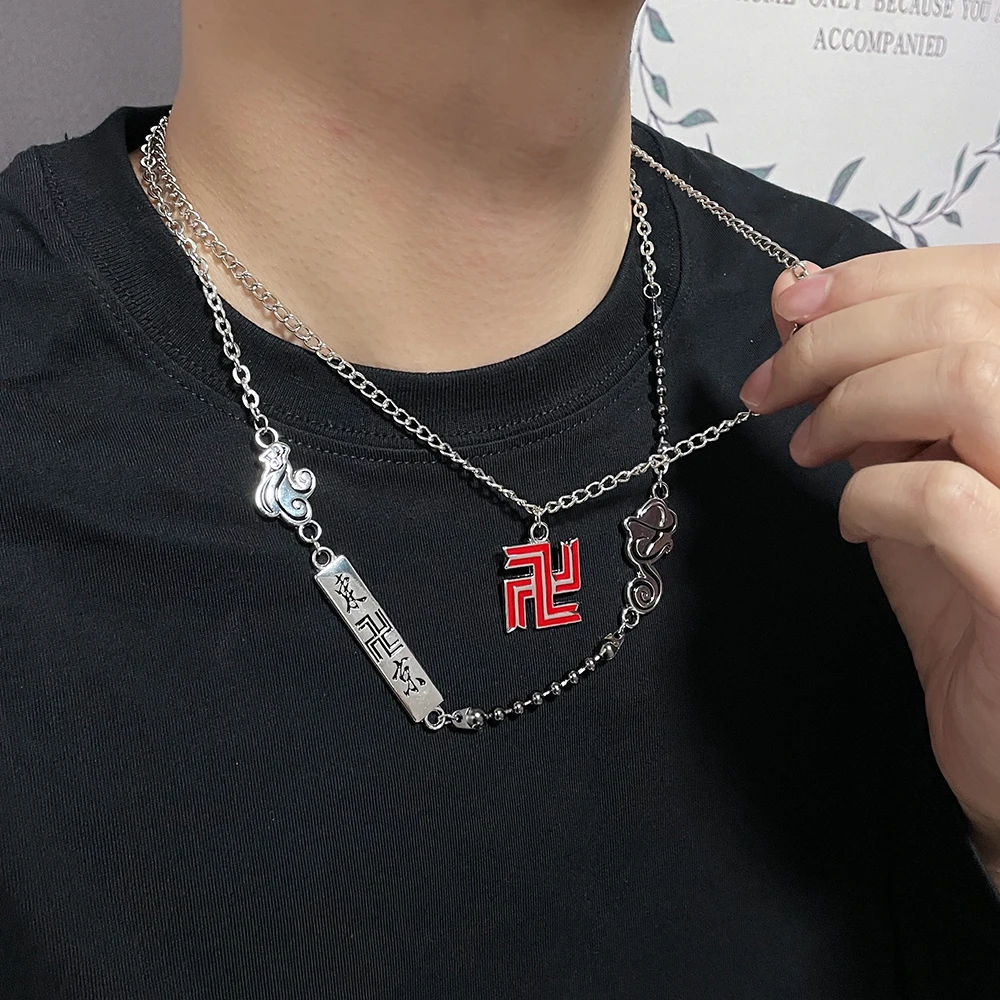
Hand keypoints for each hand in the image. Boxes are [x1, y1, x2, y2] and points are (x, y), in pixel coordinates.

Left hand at [739, 245, 999, 868]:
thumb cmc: (977, 611)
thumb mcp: (928, 488)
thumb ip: (885, 406)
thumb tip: (810, 312)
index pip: (990, 281)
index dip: (881, 276)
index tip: (792, 301)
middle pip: (963, 319)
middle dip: (837, 335)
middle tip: (769, 383)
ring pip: (966, 381)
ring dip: (855, 401)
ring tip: (809, 445)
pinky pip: (940, 496)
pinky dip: (870, 494)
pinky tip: (853, 520)